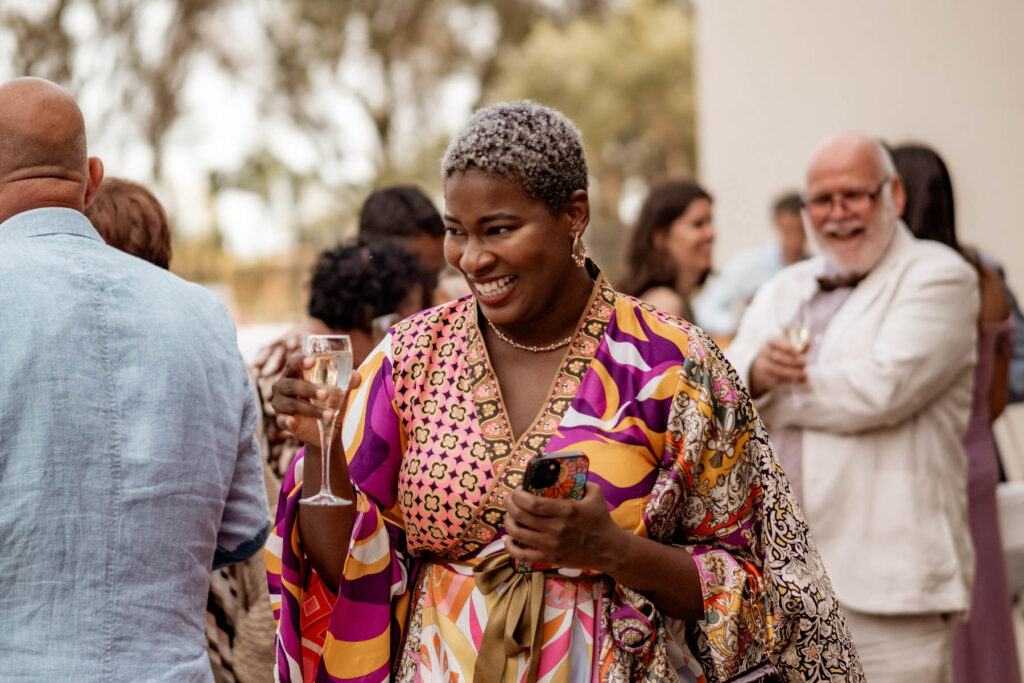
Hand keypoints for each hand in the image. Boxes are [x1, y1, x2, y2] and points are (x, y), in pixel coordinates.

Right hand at [271, 352, 358, 446]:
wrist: (326, 427)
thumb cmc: (328, 399)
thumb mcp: (340, 389)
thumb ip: (348, 380)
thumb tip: (356, 377)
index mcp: (295, 372)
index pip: (293, 362)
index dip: (301, 360)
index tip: (313, 361)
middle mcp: (283, 385)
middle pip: (292, 384)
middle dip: (309, 389)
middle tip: (327, 394)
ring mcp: (280, 403)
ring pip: (292, 404)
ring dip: (312, 409)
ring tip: (330, 415)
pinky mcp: (282, 420)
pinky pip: (281, 420)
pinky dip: (286, 421)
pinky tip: (292, 422)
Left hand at [503, 482, 624, 572]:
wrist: (610, 550)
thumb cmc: (601, 520)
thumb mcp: (596, 494)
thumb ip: (581, 481)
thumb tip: (564, 471)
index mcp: (567, 511)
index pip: (532, 503)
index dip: (518, 495)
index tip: (518, 490)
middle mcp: (557, 528)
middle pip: (521, 516)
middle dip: (509, 505)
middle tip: (509, 500)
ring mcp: (552, 546)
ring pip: (518, 534)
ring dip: (508, 522)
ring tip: (510, 515)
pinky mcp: (551, 559)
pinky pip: (523, 556)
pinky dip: (511, 547)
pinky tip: (509, 539)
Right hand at [749, 336, 807, 397]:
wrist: (763, 367)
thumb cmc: (780, 353)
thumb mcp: (787, 347)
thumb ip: (798, 346)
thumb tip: (808, 343)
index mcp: (771, 341)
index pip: (776, 342)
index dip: (787, 347)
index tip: (798, 353)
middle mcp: (764, 352)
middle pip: (778, 357)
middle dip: (793, 361)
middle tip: (804, 364)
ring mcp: (763, 365)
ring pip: (778, 370)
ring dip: (793, 373)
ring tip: (804, 374)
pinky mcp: (765, 377)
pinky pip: (777, 379)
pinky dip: (790, 380)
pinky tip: (799, 380)